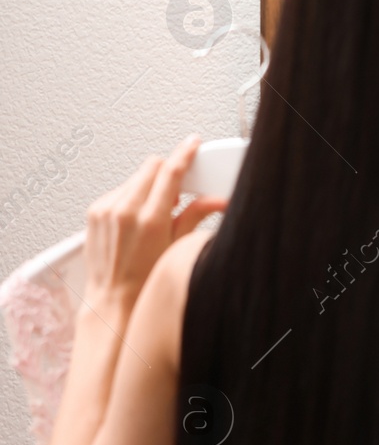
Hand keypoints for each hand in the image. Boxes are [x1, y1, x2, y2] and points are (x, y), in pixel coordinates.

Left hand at [82, 135, 225, 312]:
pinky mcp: (95, 212)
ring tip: (157, 211)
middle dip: (167, 172)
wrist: (113, 300)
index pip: (170, 172)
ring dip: (150, 185)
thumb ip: (196, 216)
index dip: (185, 154)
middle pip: (151, 167)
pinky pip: (119, 190)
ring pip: (136, 177)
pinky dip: (132, 196)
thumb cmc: (145, 282)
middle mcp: (124, 211)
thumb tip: (216, 200)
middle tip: (178, 192)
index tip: (192, 144)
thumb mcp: (178, 247)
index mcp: (150, 220)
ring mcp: (105, 210)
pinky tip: (139, 218)